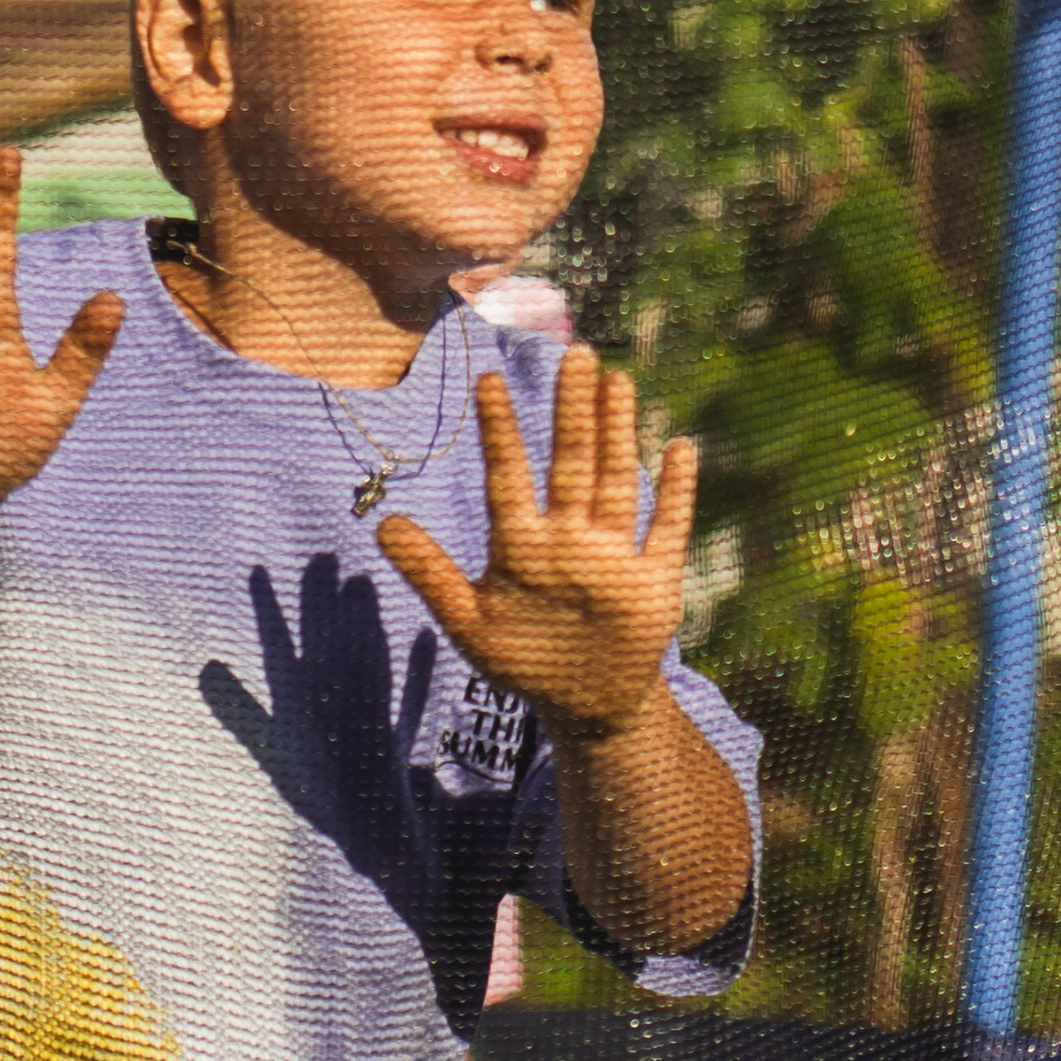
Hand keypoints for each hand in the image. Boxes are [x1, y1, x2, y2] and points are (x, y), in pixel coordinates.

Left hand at [377, 346, 698, 749]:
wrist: (586, 706)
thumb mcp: (469, 622)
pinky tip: (679, 448)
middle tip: (573, 353)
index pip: (509, 478)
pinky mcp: (654, 581)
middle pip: (572, 464)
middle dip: (572, 412)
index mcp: (523, 546)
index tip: (489, 380)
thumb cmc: (524, 660)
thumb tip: (381, 524)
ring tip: (616, 382)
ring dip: (618, 434)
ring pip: (617, 482)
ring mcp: (614, 555)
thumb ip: (430, 574)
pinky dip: (676, 492)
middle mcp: (570, 538)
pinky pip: (667, 530)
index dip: (500, 431)